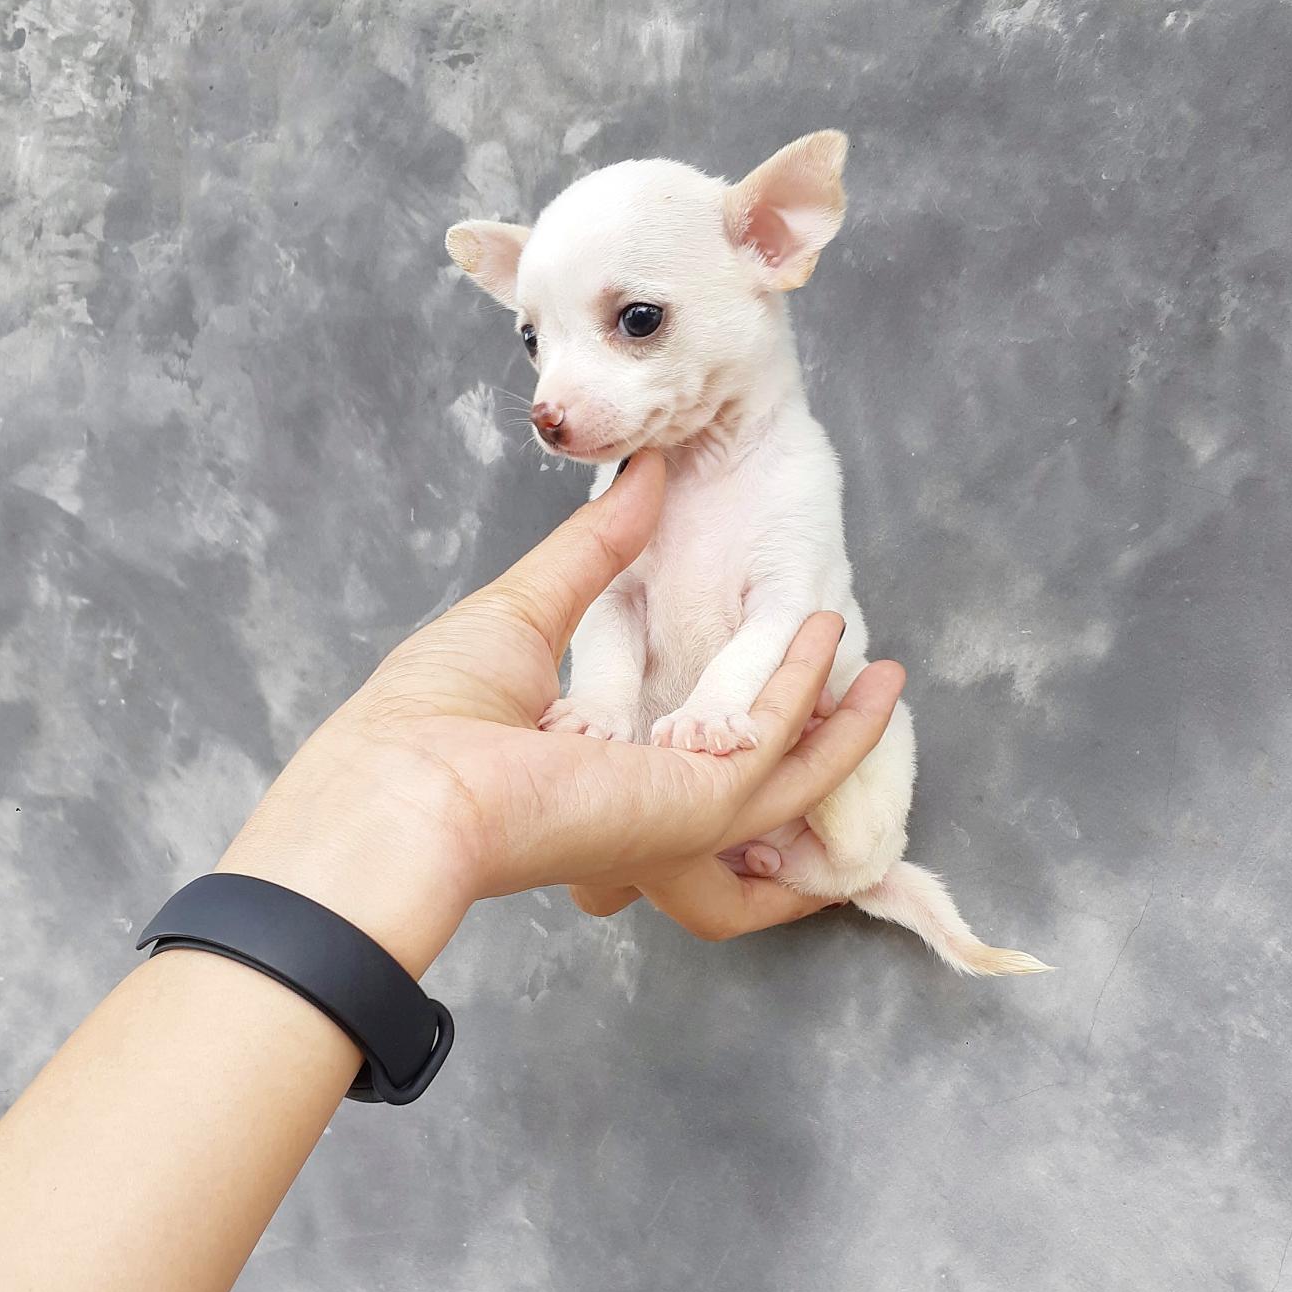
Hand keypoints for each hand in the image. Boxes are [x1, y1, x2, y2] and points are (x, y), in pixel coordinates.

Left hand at [217, 453, 904, 966]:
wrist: (404, 784)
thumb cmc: (428, 717)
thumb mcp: (526, 607)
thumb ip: (593, 550)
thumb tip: (637, 476)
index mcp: (596, 776)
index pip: (689, 757)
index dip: (743, 713)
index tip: (774, 657)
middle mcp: (644, 805)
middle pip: (760, 781)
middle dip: (819, 737)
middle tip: (867, 684)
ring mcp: (677, 815)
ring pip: (792, 776)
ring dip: (841, 724)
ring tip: (887, 673)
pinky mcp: (698, 806)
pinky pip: (780, 750)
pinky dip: (813, 697)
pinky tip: (834, 642)